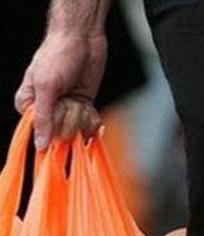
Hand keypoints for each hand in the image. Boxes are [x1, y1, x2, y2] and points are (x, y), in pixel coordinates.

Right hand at [15, 31, 106, 149]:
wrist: (82, 39)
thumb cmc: (58, 55)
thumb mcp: (47, 87)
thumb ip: (43, 118)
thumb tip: (40, 146)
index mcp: (29, 105)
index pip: (40, 132)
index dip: (53, 126)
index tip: (59, 110)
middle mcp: (47, 110)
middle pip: (60, 134)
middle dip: (69, 118)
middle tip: (68, 98)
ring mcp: (66, 109)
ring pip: (76, 130)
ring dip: (81, 116)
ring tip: (78, 98)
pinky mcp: (82, 107)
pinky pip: (88, 126)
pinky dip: (92, 119)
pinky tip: (90, 107)